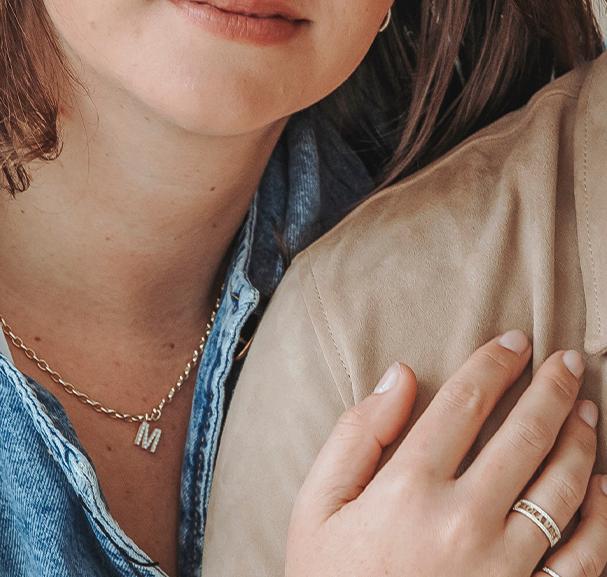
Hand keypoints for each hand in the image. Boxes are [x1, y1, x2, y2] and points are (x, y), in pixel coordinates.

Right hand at [286, 331, 606, 576]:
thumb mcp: (317, 506)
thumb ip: (355, 435)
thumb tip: (401, 375)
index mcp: (408, 488)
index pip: (464, 403)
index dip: (493, 364)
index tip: (514, 339)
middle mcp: (464, 522)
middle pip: (524, 436)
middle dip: (552, 390)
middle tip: (568, 360)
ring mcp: (506, 570)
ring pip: (562, 490)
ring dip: (581, 441)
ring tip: (588, 409)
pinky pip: (585, 560)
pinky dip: (602, 519)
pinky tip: (603, 489)